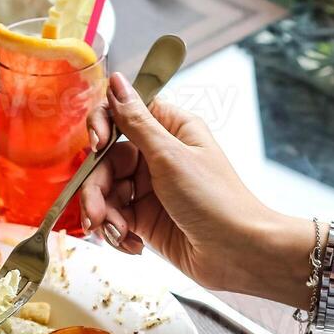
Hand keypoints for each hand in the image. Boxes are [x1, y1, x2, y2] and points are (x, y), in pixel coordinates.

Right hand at [81, 72, 299, 295]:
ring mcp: (150, 189)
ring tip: (115, 234)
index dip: (102, 127)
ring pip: (105, 193)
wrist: (238, 253)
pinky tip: (130, 244)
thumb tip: (116, 80)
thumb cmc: (215, 199)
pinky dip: (116, 232)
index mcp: (170, 130)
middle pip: (105, 161)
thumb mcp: (170, 156)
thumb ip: (136, 121)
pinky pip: (115, 218)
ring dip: (103, 214)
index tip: (97, 145)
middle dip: (95, 189)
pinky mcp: (146, 219)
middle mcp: (157, 156)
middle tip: (96, 214)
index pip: (122, 115)